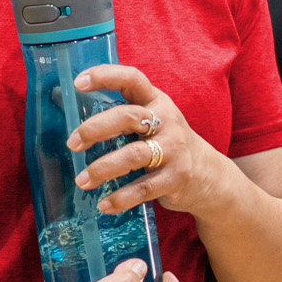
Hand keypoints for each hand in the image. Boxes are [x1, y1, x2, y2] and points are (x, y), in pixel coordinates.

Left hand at [68, 65, 229, 218]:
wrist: (208, 174)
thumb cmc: (167, 143)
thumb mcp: (152, 122)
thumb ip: (123, 118)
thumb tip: (74, 124)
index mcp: (156, 101)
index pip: (132, 79)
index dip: (105, 76)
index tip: (78, 83)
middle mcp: (166, 120)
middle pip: (128, 117)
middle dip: (96, 129)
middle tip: (72, 143)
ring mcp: (174, 149)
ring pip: (134, 155)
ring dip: (103, 168)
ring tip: (81, 181)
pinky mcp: (177, 177)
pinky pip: (144, 188)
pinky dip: (121, 198)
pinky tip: (104, 205)